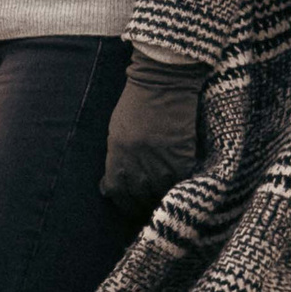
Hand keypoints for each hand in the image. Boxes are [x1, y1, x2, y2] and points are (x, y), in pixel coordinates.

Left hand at [103, 58, 206, 216]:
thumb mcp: (116, 131)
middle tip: (145, 209)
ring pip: (160, 193)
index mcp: (117, 154)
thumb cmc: (136, 104)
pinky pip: (180, 181)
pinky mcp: (182, 156)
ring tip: (162, 201)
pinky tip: (178, 186)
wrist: (163, 82)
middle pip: (138, 197)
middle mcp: (137, 161)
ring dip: (160, 199)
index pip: (116, 191)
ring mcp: (160, 160)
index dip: (122, 202)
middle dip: (140, 206)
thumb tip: (108, 186)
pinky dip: (179, 185)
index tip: (127, 206)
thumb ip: (114, 158)